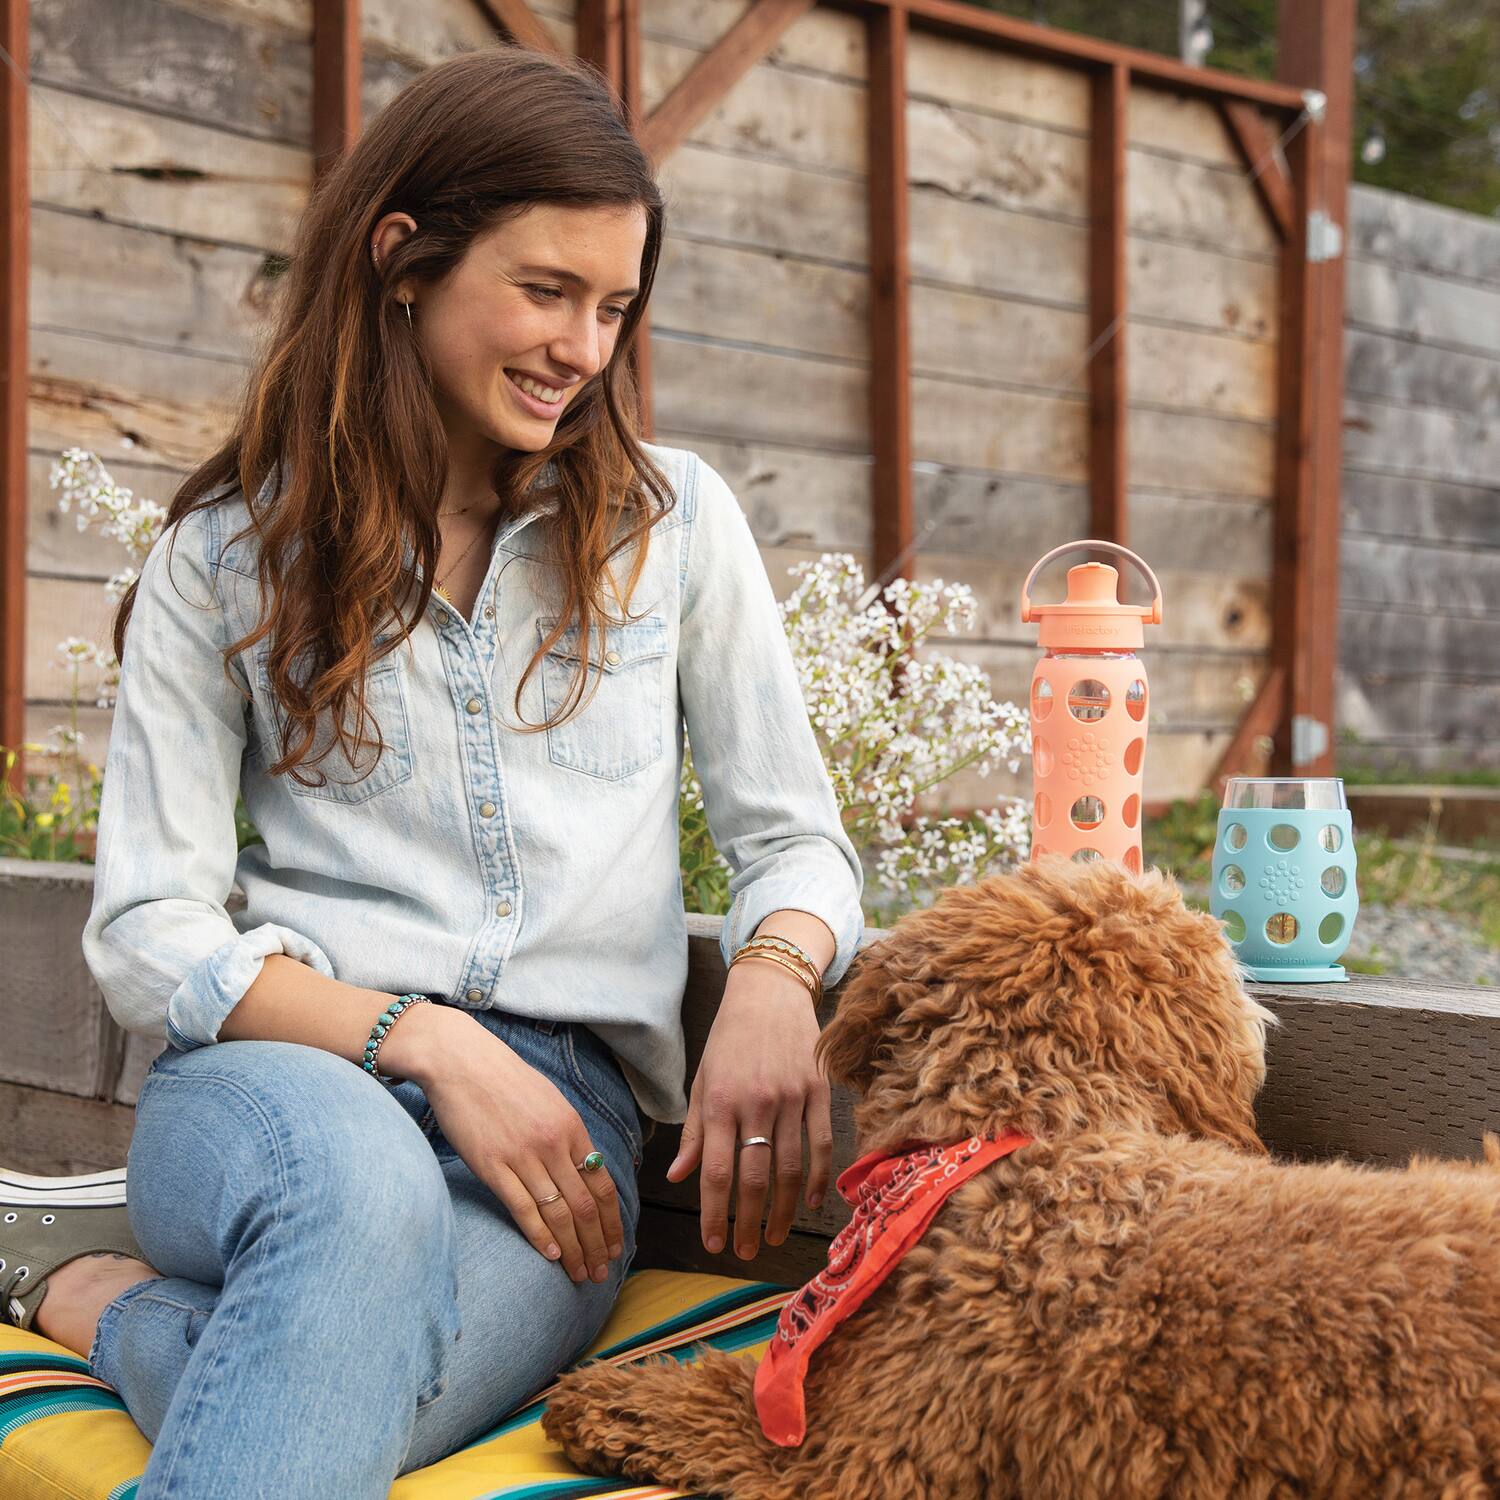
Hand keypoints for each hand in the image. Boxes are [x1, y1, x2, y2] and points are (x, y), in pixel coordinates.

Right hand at [420, 1018, 625, 1283]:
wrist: (461, 1061)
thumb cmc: (504, 1079)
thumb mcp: (549, 1100)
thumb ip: (567, 1135)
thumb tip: (584, 1166)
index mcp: (571, 1127)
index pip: (602, 1184)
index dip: (611, 1221)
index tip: (615, 1246)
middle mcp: (553, 1144)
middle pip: (584, 1206)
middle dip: (596, 1244)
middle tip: (601, 1273)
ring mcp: (523, 1156)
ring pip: (558, 1213)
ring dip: (572, 1249)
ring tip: (579, 1273)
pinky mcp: (493, 1166)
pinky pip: (523, 1208)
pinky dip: (539, 1236)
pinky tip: (550, 1255)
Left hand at [664, 960, 832, 1258]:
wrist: (770, 991)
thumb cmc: (728, 1038)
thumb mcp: (701, 1080)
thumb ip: (692, 1131)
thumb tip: (678, 1178)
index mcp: (719, 1101)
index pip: (714, 1171)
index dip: (713, 1214)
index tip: (714, 1245)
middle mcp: (754, 1102)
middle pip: (754, 1178)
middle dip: (749, 1223)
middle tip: (747, 1252)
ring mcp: (790, 1097)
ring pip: (789, 1169)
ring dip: (783, 1211)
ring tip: (774, 1236)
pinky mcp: (818, 1090)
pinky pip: (820, 1144)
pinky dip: (817, 1178)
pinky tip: (809, 1202)